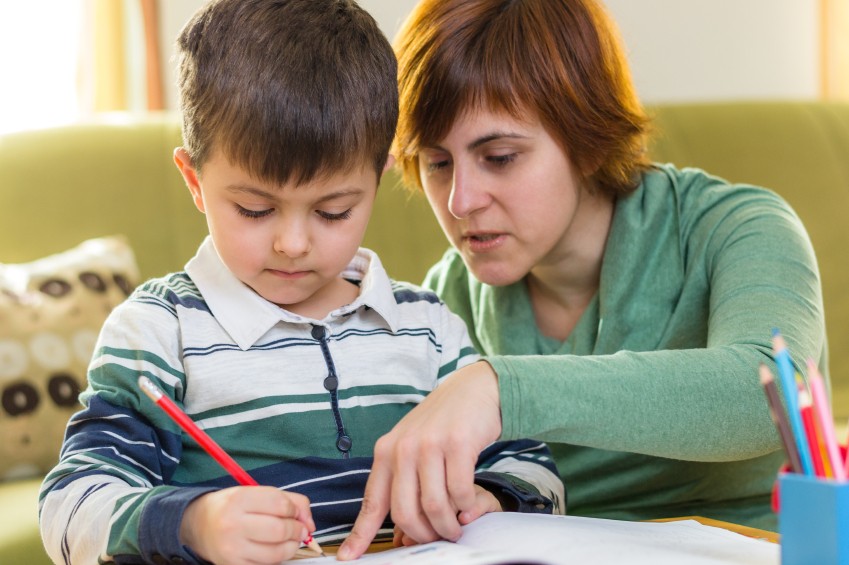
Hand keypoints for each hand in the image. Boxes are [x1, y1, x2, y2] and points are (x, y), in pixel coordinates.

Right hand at [180, 486, 314, 564]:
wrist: (199, 525)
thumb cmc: (234, 506)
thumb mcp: (256, 493)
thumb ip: (289, 500)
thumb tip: (310, 523)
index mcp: (239, 499)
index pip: (280, 504)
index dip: (295, 510)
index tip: (295, 512)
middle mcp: (233, 525)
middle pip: (280, 530)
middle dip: (297, 530)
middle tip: (300, 529)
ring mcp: (232, 549)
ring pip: (277, 553)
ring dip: (292, 546)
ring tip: (290, 540)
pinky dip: (278, 558)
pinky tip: (274, 550)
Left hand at [337, 361, 501, 559]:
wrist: (472, 390)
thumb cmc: (441, 424)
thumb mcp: (410, 445)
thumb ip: (401, 479)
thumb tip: (398, 527)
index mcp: (386, 452)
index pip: (371, 501)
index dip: (359, 534)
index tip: (347, 557)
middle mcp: (403, 448)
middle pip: (405, 512)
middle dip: (423, 535)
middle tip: (437, 538)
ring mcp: (430, 445)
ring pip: (434, 506)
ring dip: (447, 525)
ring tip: (455, 527)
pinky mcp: (458, 444)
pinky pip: (460, 491)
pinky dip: (465, 506)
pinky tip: (467, 504)